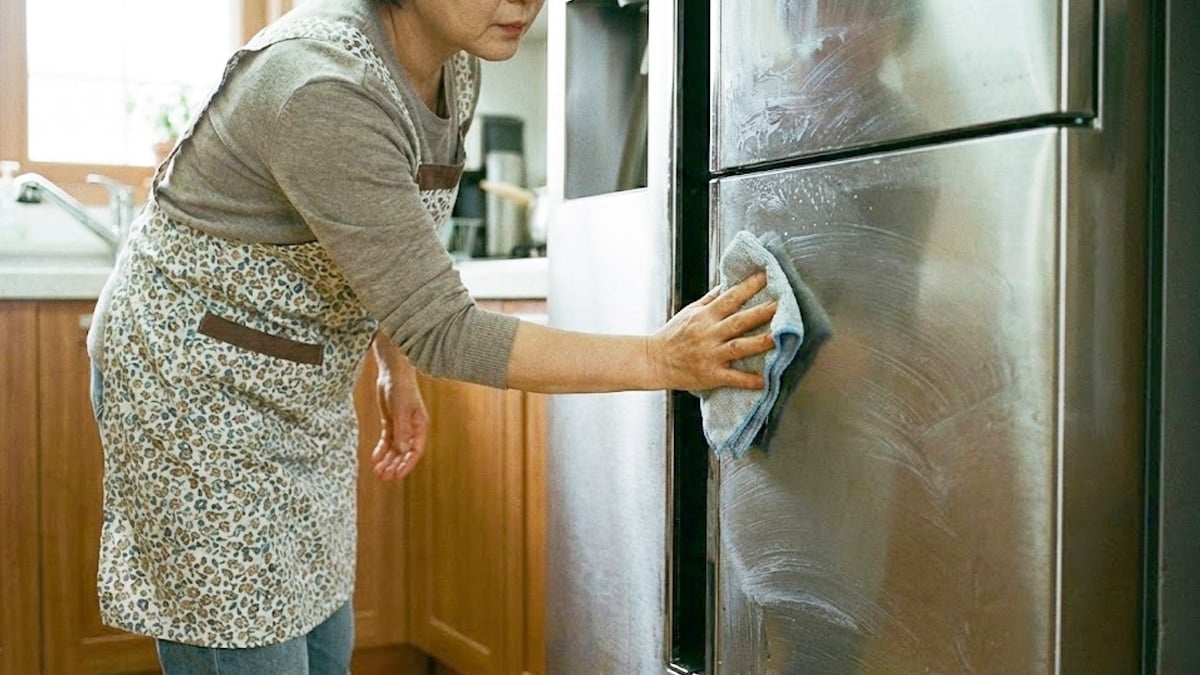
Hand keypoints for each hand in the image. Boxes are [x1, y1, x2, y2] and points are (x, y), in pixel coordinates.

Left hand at [371, 338, 429, 480]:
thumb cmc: (401, 389)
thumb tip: (403, 451)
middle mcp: (412, 429)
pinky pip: (386, 439)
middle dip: (394, 465)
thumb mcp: (401, 411)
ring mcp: (401, 425)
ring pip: (394, 448)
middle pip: (404, 452)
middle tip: (384, 477)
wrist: (392, 373)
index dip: (407, 464)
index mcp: (420, 427)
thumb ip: (402, 431)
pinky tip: (374, 458)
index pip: (415, 451)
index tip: (397, 475)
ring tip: (378, 472)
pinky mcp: (391, 421)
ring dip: (387, 460)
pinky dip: (381, 449)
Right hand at [649, 271, 776, 390]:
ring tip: (780, 338)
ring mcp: (710, 355)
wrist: (654, 361)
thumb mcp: (689, 312)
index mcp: (704, 316)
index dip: (748, 287)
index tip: (765, 276)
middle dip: (761, 312)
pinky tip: (764, 380)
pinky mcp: (711, 375)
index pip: (730, 298)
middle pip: (739, 321)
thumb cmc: (672, 336)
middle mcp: (709, 334)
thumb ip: (710, 299)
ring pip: (739, 347)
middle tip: (781, 304)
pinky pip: (732, 377)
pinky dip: (748, 380)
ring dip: (760, 342)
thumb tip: (728, 284)